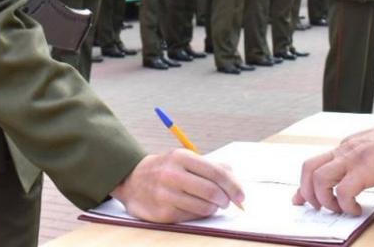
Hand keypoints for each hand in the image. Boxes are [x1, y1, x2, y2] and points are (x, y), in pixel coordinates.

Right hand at [111, 150, 243, 222]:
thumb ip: (211, 166)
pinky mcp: (162, 213)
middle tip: (227, 202)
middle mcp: (172, 174)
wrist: (132, 180)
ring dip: (213, 208)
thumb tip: (235, 180)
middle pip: (212, 191)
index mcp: (181, 157)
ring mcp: (166, 194)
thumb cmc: (167, 169)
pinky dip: (199, 214)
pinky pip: (191, 216)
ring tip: (211, 204)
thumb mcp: (185, 159)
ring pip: (204, 207)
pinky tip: (194, 207)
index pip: (216, 172)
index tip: (241, 196)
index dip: (233, 186)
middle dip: (226, 200)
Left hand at [294, 122, 373, 214]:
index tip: (301, 198)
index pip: (315, 163)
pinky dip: (346, 205)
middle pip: (309, 169)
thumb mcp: (372, 149)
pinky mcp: (366, 169)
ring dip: (325, 200)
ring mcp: (353, 159)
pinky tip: (357, 208)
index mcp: (345, 147)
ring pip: (320, 180)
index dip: (304, 184)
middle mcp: (344, 151)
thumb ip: (358, 160)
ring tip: (340, 208)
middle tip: (319, 207)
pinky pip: (344, 191)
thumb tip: (352, 177)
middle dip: (308, 193)